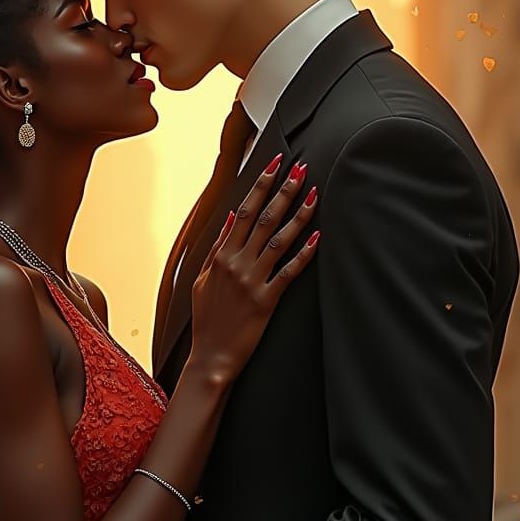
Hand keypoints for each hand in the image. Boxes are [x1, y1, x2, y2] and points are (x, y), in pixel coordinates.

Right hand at [189, 154, 318, 382]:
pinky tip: (317, 236)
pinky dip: (303, 253)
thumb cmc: (208, 319)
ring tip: (314, 194)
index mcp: (221, 255)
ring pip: (279, 239)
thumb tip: (232, 216)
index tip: (274, 164)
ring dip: (298, 214)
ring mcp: (252, 281)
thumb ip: (218, 246)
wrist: (211, 356)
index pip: (244, 210)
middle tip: (301, 169)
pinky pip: (289, 271)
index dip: (261, 185)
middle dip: (284, 190)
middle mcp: (236, 263)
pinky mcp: (266, 300)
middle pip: (264, 218)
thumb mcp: (202, 278)